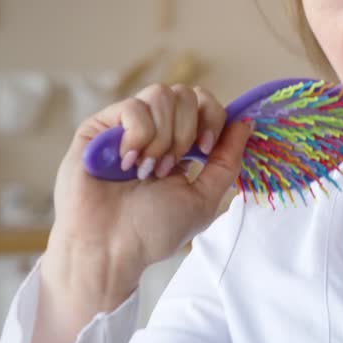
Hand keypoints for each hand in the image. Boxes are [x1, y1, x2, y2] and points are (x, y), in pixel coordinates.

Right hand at [50, 82, 253, 290]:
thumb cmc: (152, 231)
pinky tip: (126, 164)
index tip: (205, 151)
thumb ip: (227, 161)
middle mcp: (154, 129)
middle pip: (186, 93)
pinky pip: (133, 107)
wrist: (110, 249)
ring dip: (163, 137)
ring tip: (147, 170)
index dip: (213, 119)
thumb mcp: (203, 198)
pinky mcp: (98, 127)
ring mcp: (125, 126)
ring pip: (161, 93)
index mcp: (179, 144)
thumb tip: (245, 124)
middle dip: (186, 132)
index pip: (205, 104)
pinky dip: (137, 137)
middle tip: (170, 167)